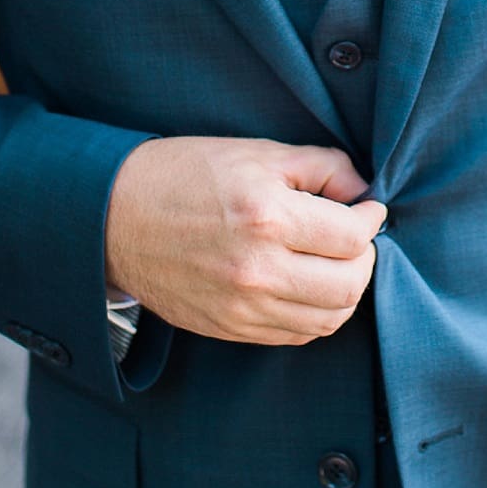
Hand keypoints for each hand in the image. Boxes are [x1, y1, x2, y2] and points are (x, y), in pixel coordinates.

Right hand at [104, 136, 383, 345]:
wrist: (115, 217)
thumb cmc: (186, 174)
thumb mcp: (257, 153)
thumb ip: (322, 167)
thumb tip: (363, 192)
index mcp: (267, 216)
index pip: (353, 236)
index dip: (372, 219)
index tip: (368, 208)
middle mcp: (258, 269)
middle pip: (350, 284)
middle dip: (365, 258)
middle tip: (355, 236)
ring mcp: (242, 307)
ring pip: (329, 318)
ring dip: (346, 290)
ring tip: (336, 263)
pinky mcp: (230, 328)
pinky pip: (296, 335)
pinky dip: (316, 314)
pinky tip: (308, 286)